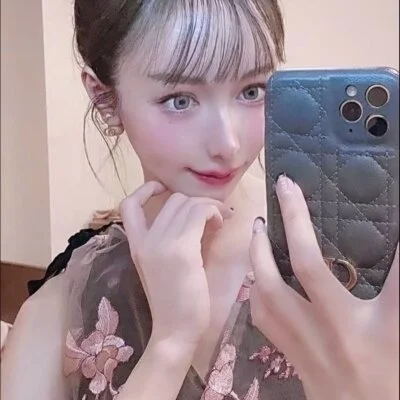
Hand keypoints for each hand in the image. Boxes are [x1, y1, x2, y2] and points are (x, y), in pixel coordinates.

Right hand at [120, 181, 232, 346]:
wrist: (175, 331)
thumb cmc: (174, 302)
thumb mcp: (163, 266)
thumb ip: (172, 240)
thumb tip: (195, 216)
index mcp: (137, 245)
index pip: (128, 206)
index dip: (145, 190)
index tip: (162, 189)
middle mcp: (146, 240)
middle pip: (172, 200)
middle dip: (196, 201)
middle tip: (212, 216)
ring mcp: (162, 244)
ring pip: (188, 203)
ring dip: (209, 206)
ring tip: (219, 221)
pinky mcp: (181, 250)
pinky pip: (200, 213)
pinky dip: (214, 212)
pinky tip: (220, 225)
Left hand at [249, 175, 398, 399]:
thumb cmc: (395, 375)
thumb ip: (398, 282)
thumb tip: (393, 246)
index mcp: (356, 322)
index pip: (326, 261)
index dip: (308, 220)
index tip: (296, 185)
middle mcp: (325, 330)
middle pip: (294, 272)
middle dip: (282, 229)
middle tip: (276, 199)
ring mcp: (303, 345)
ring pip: (267, 297)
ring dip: (258, 259)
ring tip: (257, 235)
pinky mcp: (292, 357)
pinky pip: (263, 322)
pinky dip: (256, 295)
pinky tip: (257, 280)